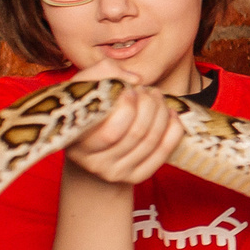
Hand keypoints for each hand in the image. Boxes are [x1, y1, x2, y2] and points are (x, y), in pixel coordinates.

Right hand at [64, 75, 184, 185]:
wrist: (90, 147)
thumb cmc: (88, 110)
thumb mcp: (85, 88)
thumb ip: (102, 72)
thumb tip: (134, 80)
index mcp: (77, 142)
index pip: (111, 132)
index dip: (128, 108)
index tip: (131, 90)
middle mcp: (95, 164)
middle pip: (136, 135)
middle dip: (149, 107)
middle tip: (149, 91)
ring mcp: (117, 173)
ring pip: (151, 142)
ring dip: (161, 114)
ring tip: (157, 97)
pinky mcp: (136, 177)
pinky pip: (164, 153)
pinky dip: (173, 130)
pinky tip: (171, 114)